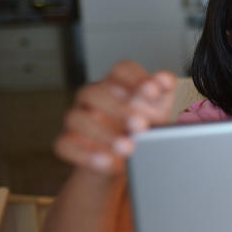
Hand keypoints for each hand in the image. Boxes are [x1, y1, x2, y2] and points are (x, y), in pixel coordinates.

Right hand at [52, 60, 176, 176]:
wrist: (127, 162)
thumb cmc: (142, 128)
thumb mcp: (157, 111)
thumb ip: (161, 94)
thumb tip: (164, 80)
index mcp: (118, 83)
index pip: (121, 70)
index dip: (135, 78)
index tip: (153, 91)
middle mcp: (93, 96)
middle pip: (96, 92)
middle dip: (120, 109)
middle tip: (141, 125)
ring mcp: (77, 118)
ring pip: (78, 118)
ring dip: (104, 134)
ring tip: (127, 148)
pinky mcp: (68, 141)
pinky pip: (66, 144)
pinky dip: (86, 154)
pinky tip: (107, 162)